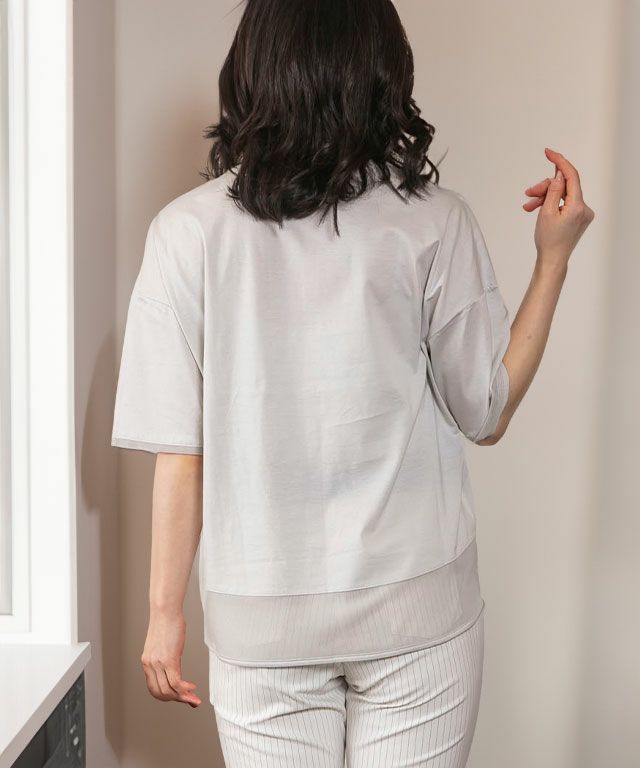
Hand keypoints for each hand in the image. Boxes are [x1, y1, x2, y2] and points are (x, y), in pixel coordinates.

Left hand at [141, 609, 201, 706]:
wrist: (165, 610)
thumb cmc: (167, 622)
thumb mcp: (163, 644)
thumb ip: (166, 657)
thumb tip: (175, 667)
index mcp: (147, 662)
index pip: (153, 688)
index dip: (166, 696)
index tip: (178, 697)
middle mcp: (150, 665)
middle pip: (160, 693)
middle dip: (175, 700)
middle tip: (188, 700)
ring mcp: (158, 663)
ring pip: (168, 691)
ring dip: (182, 697)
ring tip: (193, 698)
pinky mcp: (168, 659)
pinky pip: (176, 682)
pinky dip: (185, 689)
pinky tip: (192, 688)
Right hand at [523, 148, 594, 270]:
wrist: (552, 260)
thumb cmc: (548, 241)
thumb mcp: (546, 212)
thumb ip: (553, 191)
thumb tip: (558, 175)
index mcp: (578, 206)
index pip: (571, 176)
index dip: (560, 162)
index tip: (548, 152)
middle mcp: (584, 208)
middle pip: (564, 187)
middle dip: (545, 187)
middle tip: (529, 192)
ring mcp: (582, 213)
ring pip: (562, 195)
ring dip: (544, 197)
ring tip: (528, 205)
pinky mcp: (578, 218)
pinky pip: (563, 204)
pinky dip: (550, 204)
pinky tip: (537, 209)